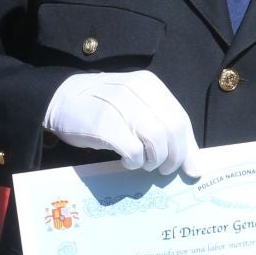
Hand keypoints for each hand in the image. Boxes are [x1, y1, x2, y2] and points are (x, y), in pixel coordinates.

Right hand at [45, 70, 201, 176]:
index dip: (188, 146)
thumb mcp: (135, 107)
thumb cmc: (102, 107)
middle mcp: (138, 91)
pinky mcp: (105, 125)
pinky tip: (127, 160)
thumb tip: (195, 165)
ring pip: (157, 140)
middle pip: (173, 129)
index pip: (181, 118)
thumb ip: (163, 127)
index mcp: (150, 85)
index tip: (190, 167)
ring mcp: (121, 106)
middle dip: (175, 156)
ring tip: (144, 163)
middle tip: (164, 168)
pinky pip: (134, 151)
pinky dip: (135, 162)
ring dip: (155, 159)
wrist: (60, 99)